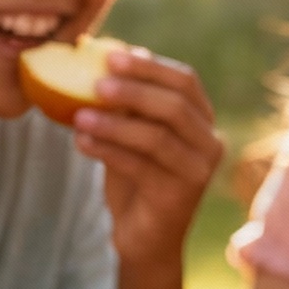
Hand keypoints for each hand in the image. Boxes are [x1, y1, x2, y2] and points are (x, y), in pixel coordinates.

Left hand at [75, 48, 224, 270]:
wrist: (144, 239)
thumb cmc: (136, 179)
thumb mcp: (131, 133)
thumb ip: (128, 101)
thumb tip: (109, 49)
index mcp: (202, 121)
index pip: (185, 82)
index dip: (150, 66)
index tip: (110, 55)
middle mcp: (210, 144)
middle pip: (175, 106)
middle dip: (134, 90)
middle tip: (95, 83)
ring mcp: (198, 172)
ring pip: (156, 137)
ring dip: (114, 123)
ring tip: (78, 116)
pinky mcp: (179, 196)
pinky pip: (140, 166)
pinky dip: (108, 151)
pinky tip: (81, 142)